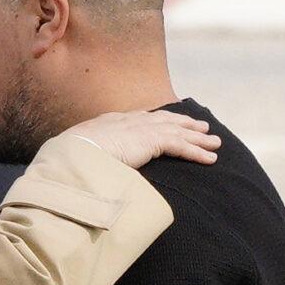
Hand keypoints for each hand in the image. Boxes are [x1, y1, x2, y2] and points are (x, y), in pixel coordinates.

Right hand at [60, 109, 216, 168]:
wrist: (72, 151)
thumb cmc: (69, 156)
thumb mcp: (78, 152)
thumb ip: (91, 155)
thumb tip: (89, 166)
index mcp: (111, 122)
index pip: (141, 118)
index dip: (158, 120)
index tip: (169, 122)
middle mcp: (130, 120)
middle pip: (165, 120)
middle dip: (185, 123)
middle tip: (201, 127)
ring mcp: (142, 129)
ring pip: (178, 132)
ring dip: (198, 138)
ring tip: (214, 142)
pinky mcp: (153, 140)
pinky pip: (182, 146)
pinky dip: (197, 152)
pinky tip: (210, 158)